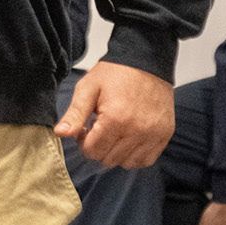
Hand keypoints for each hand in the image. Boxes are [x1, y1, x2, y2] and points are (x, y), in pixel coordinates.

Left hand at [53, 60, 173, 166]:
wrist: (146, 61)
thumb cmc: (115, 73)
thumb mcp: (88, 88)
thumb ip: (74, 114)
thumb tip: (60, 133)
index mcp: (115, 119)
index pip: (92, 151)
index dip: (83, 142)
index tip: (86, 128)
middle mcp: (137, 131)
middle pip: (108, 159)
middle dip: (98, 147)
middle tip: (98, 128)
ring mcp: (153, 135)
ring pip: (127, 163)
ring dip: (116, 153)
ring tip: (114, 132)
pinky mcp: (165, 135)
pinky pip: (146, 160)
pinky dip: (134, 155)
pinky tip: (128, 138)